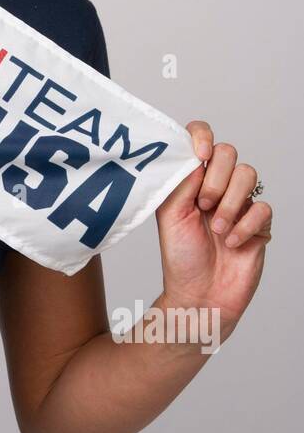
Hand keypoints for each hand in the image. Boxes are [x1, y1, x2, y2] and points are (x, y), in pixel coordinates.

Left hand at [154, 121, 271, 339]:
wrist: (200, 296)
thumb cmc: (181, 258)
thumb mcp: (170, 215)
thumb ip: (181, 181)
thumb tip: (194, 154)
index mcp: (191, 180)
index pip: (201, 139)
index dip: (202, 136)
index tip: (200, 154)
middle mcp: (217, 186)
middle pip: (229, 152)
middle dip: (216, 178)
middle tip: (203, 205)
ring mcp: (240, 204)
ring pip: (249, 174)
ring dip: (230, 203)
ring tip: (217, 228)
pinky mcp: (260, 224)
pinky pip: (263, 208)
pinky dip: (246, 225)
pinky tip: (232, 241)